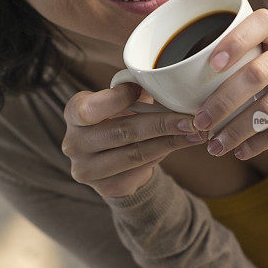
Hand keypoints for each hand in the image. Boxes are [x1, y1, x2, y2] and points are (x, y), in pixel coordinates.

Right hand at [62, 83, 207, 196]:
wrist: (109, 156)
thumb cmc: (117, 116)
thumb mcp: (119, 98)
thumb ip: (133, 88)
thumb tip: (163, 80)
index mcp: (73, 113)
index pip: (90, 108)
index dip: (118, 99)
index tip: (145, 89)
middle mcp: (73, 144)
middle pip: (122, 133)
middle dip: (162, 124)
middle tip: (190, 119)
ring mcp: (87, 170)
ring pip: (135, 155)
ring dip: (170, 143)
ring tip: (194, 133)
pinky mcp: (105, 188)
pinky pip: (140, 172)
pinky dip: (162, 156)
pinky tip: (178, 146)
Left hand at [191, 9, 267, 159]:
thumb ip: (250, 56)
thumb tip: (189, 85)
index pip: (260, 23)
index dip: (235, 41)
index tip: (211, 65)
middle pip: (258, 73)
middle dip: (224, 102)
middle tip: (200, 122)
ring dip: (238, 130)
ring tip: (215, 146)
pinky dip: (261, 142)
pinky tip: (241, 151)